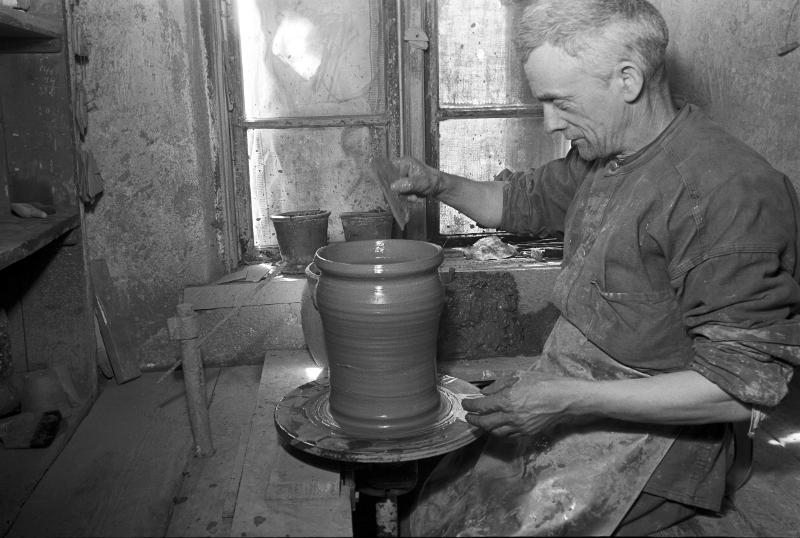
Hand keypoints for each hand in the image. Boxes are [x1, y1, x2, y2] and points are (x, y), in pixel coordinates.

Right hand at [390, 156, 442, 201]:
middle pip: (390, 181)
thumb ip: (407, 184)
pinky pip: (399, 193)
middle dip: (398, 190)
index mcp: (404, 163)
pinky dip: (405, 197)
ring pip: (394, 189)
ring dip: (403, 195)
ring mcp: (401, 178)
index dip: (386, 178)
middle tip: (407, 194)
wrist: (439, 187)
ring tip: (414, 196)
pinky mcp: (402, 185)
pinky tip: (413, 196)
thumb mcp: (421, 182)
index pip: (387, 168)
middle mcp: (401, 169)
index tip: (390, 187)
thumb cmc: (433, 180)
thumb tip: (393, 186)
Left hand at [462, 372, 578, 436]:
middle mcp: (511, 416)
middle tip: (468, 416)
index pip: (481, 406)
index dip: (470, 405)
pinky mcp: (527, 433)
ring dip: (485, 428)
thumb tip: (485, 393)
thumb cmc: (543, 383)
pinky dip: (499, 432)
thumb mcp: (519, 376)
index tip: (465, 403)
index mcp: (507, 399)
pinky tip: (498, 427)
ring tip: (482, 422)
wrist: (564, 399)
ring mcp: (519, 426)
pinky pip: (508, 436)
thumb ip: (499, 384)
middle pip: (485, 423)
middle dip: (473, 420)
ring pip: (495, 432)